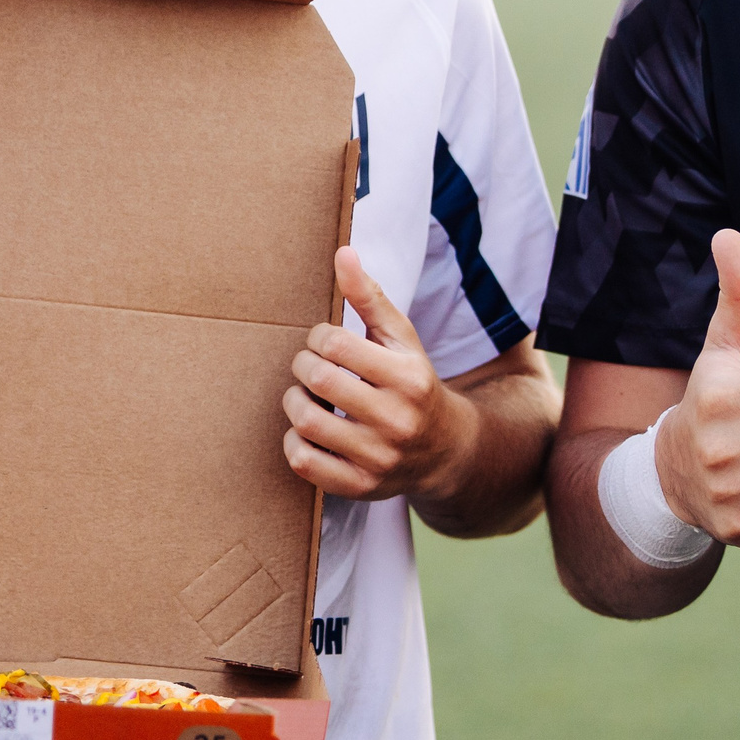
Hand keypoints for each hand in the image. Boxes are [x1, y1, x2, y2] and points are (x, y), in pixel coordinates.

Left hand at [282, 247, 475, 505]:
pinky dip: (294, 442)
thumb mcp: (401, 339)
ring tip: (305, 396)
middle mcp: (397, 420)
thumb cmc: (413, 383)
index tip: (324, 342)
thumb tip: (343, 252)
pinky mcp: (360, 486)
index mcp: (408, 378)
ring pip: (305, 421)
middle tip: (308, 366)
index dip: (318, 338)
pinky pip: (304, 462)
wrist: (446, 451)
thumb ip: (370, 297)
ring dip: (293, 402)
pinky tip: (307, 430)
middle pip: (318, 380)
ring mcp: (378, 458)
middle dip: (302, 365)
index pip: (336, 345)